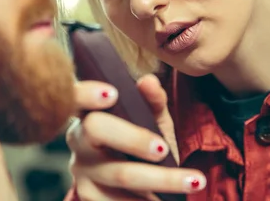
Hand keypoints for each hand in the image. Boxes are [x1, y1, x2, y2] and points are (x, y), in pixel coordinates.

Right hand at [67, 75, 206, 199]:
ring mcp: (81, 171)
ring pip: (120, 174)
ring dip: (162, 180)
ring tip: (193, 180)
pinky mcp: (89, 197)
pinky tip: (172, 200)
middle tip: (163, 148)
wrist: (139, 185)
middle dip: (134, 139)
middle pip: (97, 131)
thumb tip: (149, 81)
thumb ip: (153, 101)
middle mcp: (78, 139)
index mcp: (89, 111)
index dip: (88, 93)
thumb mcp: (152, 120)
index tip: (113, 94)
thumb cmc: (144, 143)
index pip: (77, 96)